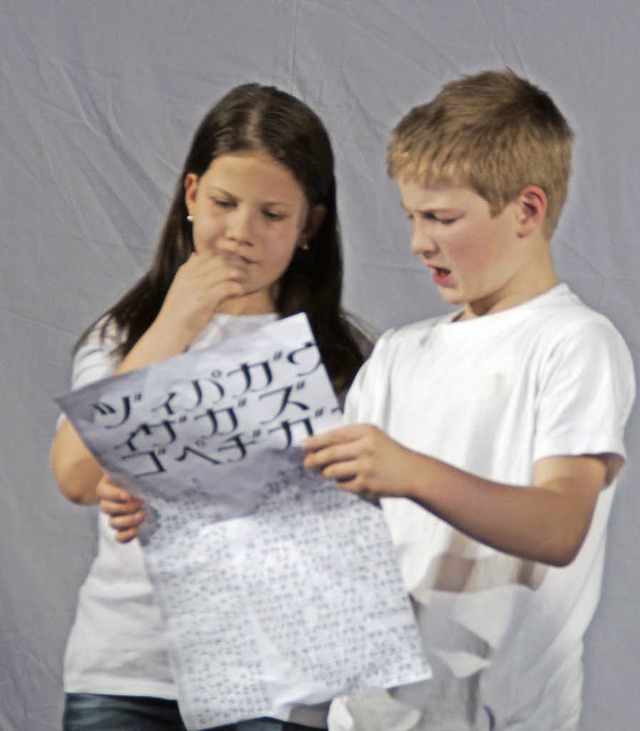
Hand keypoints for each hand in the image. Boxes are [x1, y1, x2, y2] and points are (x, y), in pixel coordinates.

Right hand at [96, 475, 144, 542]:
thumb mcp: (137, 472)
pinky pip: (119, 536)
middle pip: (107, 509)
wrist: (150, 487)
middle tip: (141, 503)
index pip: (103, 492)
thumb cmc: (142, 477)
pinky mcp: (123, 528)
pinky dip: (126, 536)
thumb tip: (143, 472)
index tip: (128, 495)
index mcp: (108, 486)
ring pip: (113, 523)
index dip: (114, 494)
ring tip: (142, 515)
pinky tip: (136, 531)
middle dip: (125, 507)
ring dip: (128, 520)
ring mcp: (115, 516)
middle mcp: (108, 502)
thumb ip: (137, 473)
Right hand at [154, 251, 246, 347]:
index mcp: (186, 271)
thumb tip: (195, 255)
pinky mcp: (205, 299)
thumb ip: (190, 271)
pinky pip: (227, 287)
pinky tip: (240, 292)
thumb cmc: (178, 311)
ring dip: (239, 274)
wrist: (171, 329)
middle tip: (245, 271)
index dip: (225, 256)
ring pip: (225, 270)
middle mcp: (191, 275)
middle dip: (235, 263)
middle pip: (219, 259)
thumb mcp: (181, 285)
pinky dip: (237, 288)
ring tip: (245, 281)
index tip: (235, 263)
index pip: (209, 253)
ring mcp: (198, 286)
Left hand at [302, 424, 422, 500]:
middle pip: (330, 454)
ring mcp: (366, 467)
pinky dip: (342, 483)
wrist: (413, 473)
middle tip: (307, 462)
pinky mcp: (366, 485)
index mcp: (366, 432)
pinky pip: (343, 485)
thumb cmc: (388, 453)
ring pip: (333, 471)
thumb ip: (350, 437)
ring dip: (327, 472)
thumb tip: (318, 445)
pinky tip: (348, 480)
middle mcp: (366, 448)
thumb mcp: (373, 437)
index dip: (316, 441)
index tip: (304, 445)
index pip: (335, 435)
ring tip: (328, 472)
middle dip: (315, 459)